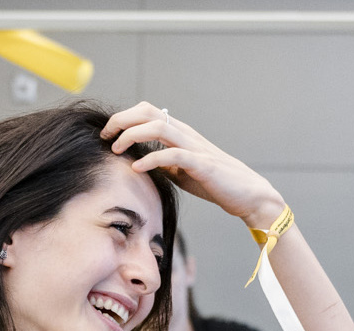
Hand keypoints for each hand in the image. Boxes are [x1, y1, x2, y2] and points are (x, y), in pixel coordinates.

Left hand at [102, 102, 284, 228]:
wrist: (247, 194)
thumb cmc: (215, 183)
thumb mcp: (182, 171)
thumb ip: (163, 164)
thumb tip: (139, 163)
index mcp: (180, 133)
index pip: (148, 112)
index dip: (124, 117)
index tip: (107, 133)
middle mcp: (186, 134)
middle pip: (148, 112)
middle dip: (122, 120)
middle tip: (105, 136)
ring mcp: (194, 147)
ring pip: (158, 127)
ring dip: (132, 135)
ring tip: (116, 149)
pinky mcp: (202, 164)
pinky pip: (172, 155)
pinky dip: (151, 159)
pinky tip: (137, 168)